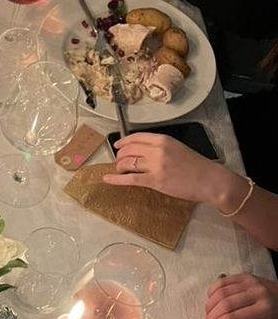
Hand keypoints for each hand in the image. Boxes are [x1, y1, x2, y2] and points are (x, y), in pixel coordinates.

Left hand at [103, 133, 224, 200]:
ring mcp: (155, 166)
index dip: (123, 141)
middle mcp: (157, 150)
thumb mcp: (178, 148)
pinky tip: (108, 179)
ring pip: (127, 163)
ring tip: (120, 170)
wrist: (209, 180)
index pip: (136, 137)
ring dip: (119, 167)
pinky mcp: (155, 181)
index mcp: (163, 140)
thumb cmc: (196, 166)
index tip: (117, 145)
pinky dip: (116, 179)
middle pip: (128, 150)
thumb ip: (160, 148)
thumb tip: (142, 152)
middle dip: (120, 156)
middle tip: (119, 161)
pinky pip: (130, 179)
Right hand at [198, 274, 277, 318]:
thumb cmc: (277, 316)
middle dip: (210, 317)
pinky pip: (222, 282)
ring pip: (221, 292)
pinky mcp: (244, 276)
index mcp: (264, 308)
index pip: (233, 318)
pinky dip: (212, 291)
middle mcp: (256, 292)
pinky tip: (212, 300)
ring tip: (209, 315)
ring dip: (209, 305)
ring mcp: (249, 282)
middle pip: (225, 304)